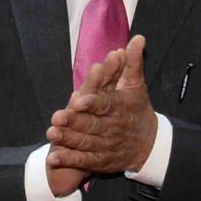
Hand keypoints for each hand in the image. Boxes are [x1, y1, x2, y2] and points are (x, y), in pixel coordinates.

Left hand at [47, 36, 157, 174]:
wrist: (149, 144)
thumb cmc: (137, 110)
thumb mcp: (137, 86)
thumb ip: (133, 63)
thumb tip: (137, 38)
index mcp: (120, 108)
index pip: (105, 104)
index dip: (92, 103)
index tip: (78, 100)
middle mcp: (113, 128)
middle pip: (92, 124)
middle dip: (74, 121)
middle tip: (58, 117)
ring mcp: (106, 146)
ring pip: (85, 142)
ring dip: (68, 139)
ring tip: (52, 134)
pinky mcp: (100, 161)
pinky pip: (83, 161)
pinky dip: (69, 160)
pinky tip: (53, 158)